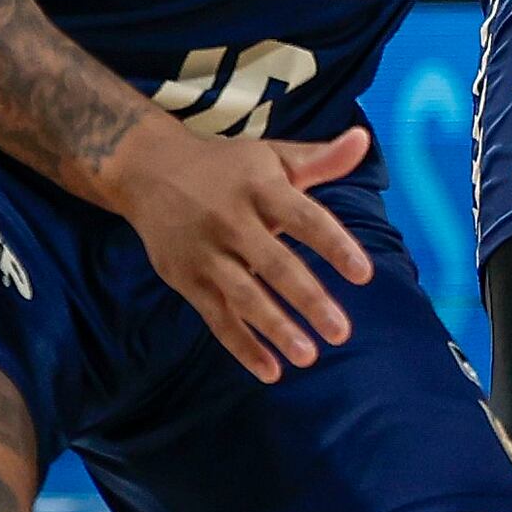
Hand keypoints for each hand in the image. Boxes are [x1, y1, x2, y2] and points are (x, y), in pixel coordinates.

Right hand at [107, 119, 379, 379]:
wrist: (147, 169)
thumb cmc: (227, 167)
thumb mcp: (272, 156)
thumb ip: (320, 159)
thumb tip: (363, 140)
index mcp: (260, 188)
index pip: (304, 218)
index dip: (334, 246)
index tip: (364, 274)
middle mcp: (231, 220)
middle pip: (274, 265)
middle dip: (308, 299)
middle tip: (341, 332)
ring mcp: (205, 253)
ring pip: (243, 296)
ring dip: (275, 329)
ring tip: (309, 357)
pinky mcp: (186, 279)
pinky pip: (217, 318)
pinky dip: (242, 347)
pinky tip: (271, 371)